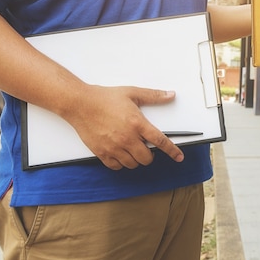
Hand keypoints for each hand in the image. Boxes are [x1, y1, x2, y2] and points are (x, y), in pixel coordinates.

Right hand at [62, 85, 183, 169]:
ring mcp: (114, 147)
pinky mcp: (101, 152)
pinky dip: (121, 163)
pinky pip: (116, 167)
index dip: (172, 151)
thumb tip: (170, 95)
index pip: (160, 141)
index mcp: (137, 124)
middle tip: (145, 147)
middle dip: (150, 155)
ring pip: (132, 164)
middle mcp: (127, 138)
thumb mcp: (132, 93)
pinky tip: (120, 154)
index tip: (178, 157)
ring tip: (132, 149)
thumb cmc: (104, 98)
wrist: (80, 104)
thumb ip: (153, 96)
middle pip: (147, 158)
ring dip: (136, 159)